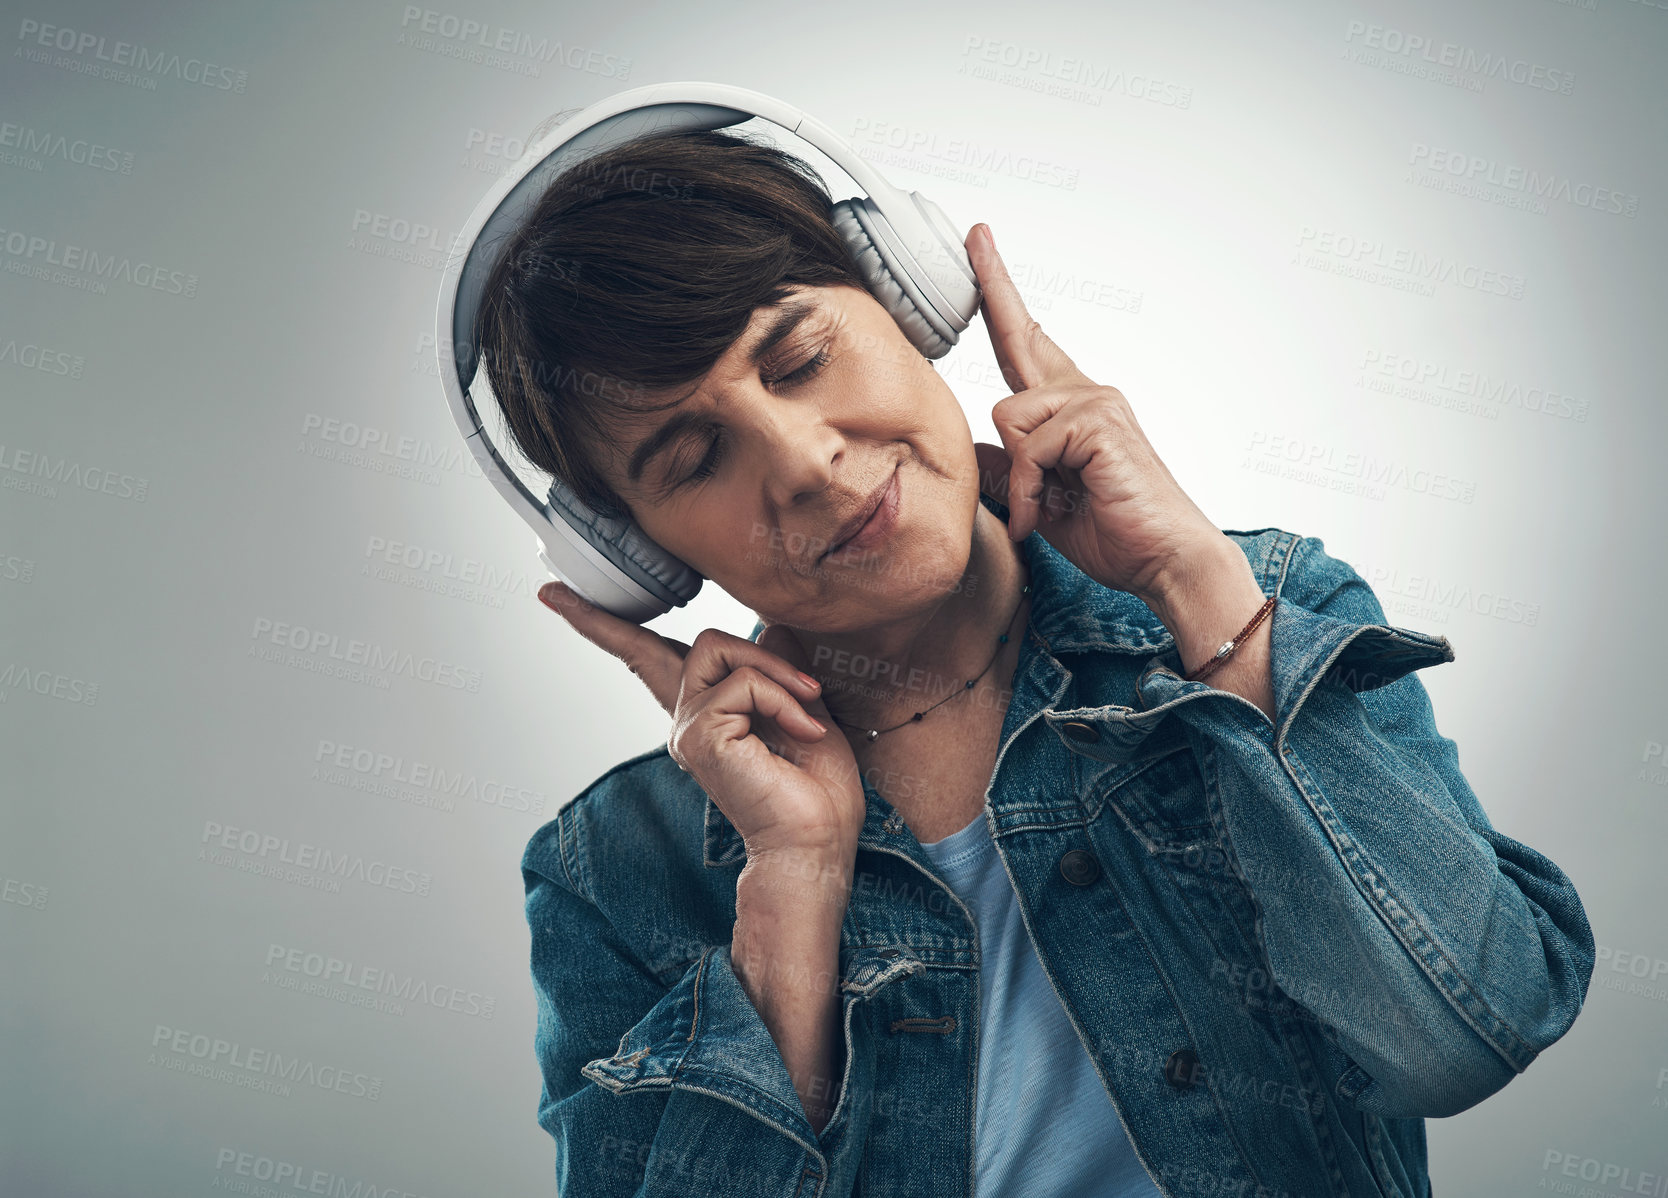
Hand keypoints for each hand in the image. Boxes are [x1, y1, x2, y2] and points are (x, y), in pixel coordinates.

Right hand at [535, 581, 866, 854]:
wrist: (815, 843)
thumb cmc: (816, 791)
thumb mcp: (805, 710)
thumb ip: (780, 669)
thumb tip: (773, 629)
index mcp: (705, 713)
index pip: (647, 657)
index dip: (601, 624)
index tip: (551, 594)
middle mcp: (685, 719)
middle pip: (679, 640)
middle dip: (721, 644)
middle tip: (788, 683)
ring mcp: (685, 727)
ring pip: (719, 646)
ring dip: (777, 671)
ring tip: (809, 708)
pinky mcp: (697, 733)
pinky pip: (744, 680)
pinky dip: (783, 696)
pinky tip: (803, 730)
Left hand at [963, 223, 1225, 605]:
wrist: (1166, 560)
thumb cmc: (1115, 533)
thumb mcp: (1042, 502)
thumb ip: (1011, 473)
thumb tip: (973, 449)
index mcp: (1071, 410)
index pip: (1026, 347)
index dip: (1000, 300)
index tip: (979, 248)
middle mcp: (1085, 394)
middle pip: (1020, 336)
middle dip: (994, 282)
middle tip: (976, 230)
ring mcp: (1095, 401)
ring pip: (1010, 415)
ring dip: (1019, 477)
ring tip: (1045, 509)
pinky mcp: (1098, 419)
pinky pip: (1029, 445)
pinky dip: (1031, 489)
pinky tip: (1050, 510)